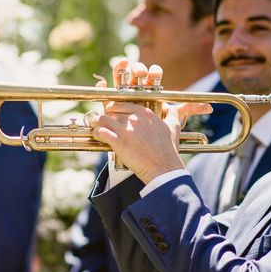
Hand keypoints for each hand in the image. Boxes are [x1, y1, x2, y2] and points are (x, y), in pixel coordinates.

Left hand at [91, 59, 211, 183]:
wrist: (165, 168)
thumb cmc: (169, 150)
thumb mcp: (173, 127)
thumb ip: (171, 116)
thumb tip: (173, 110)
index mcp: (145, 112)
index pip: (122, 103)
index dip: (114, 108)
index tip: (112, 114)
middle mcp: (134, 118)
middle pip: (110, 110)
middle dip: (105, 116)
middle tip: (102, 122)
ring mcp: (126, 129)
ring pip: (102, 119)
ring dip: (97, 124)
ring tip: (96, 129)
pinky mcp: (119, 142)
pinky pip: (100, 132)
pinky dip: (96, 134)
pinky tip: (97, 137)